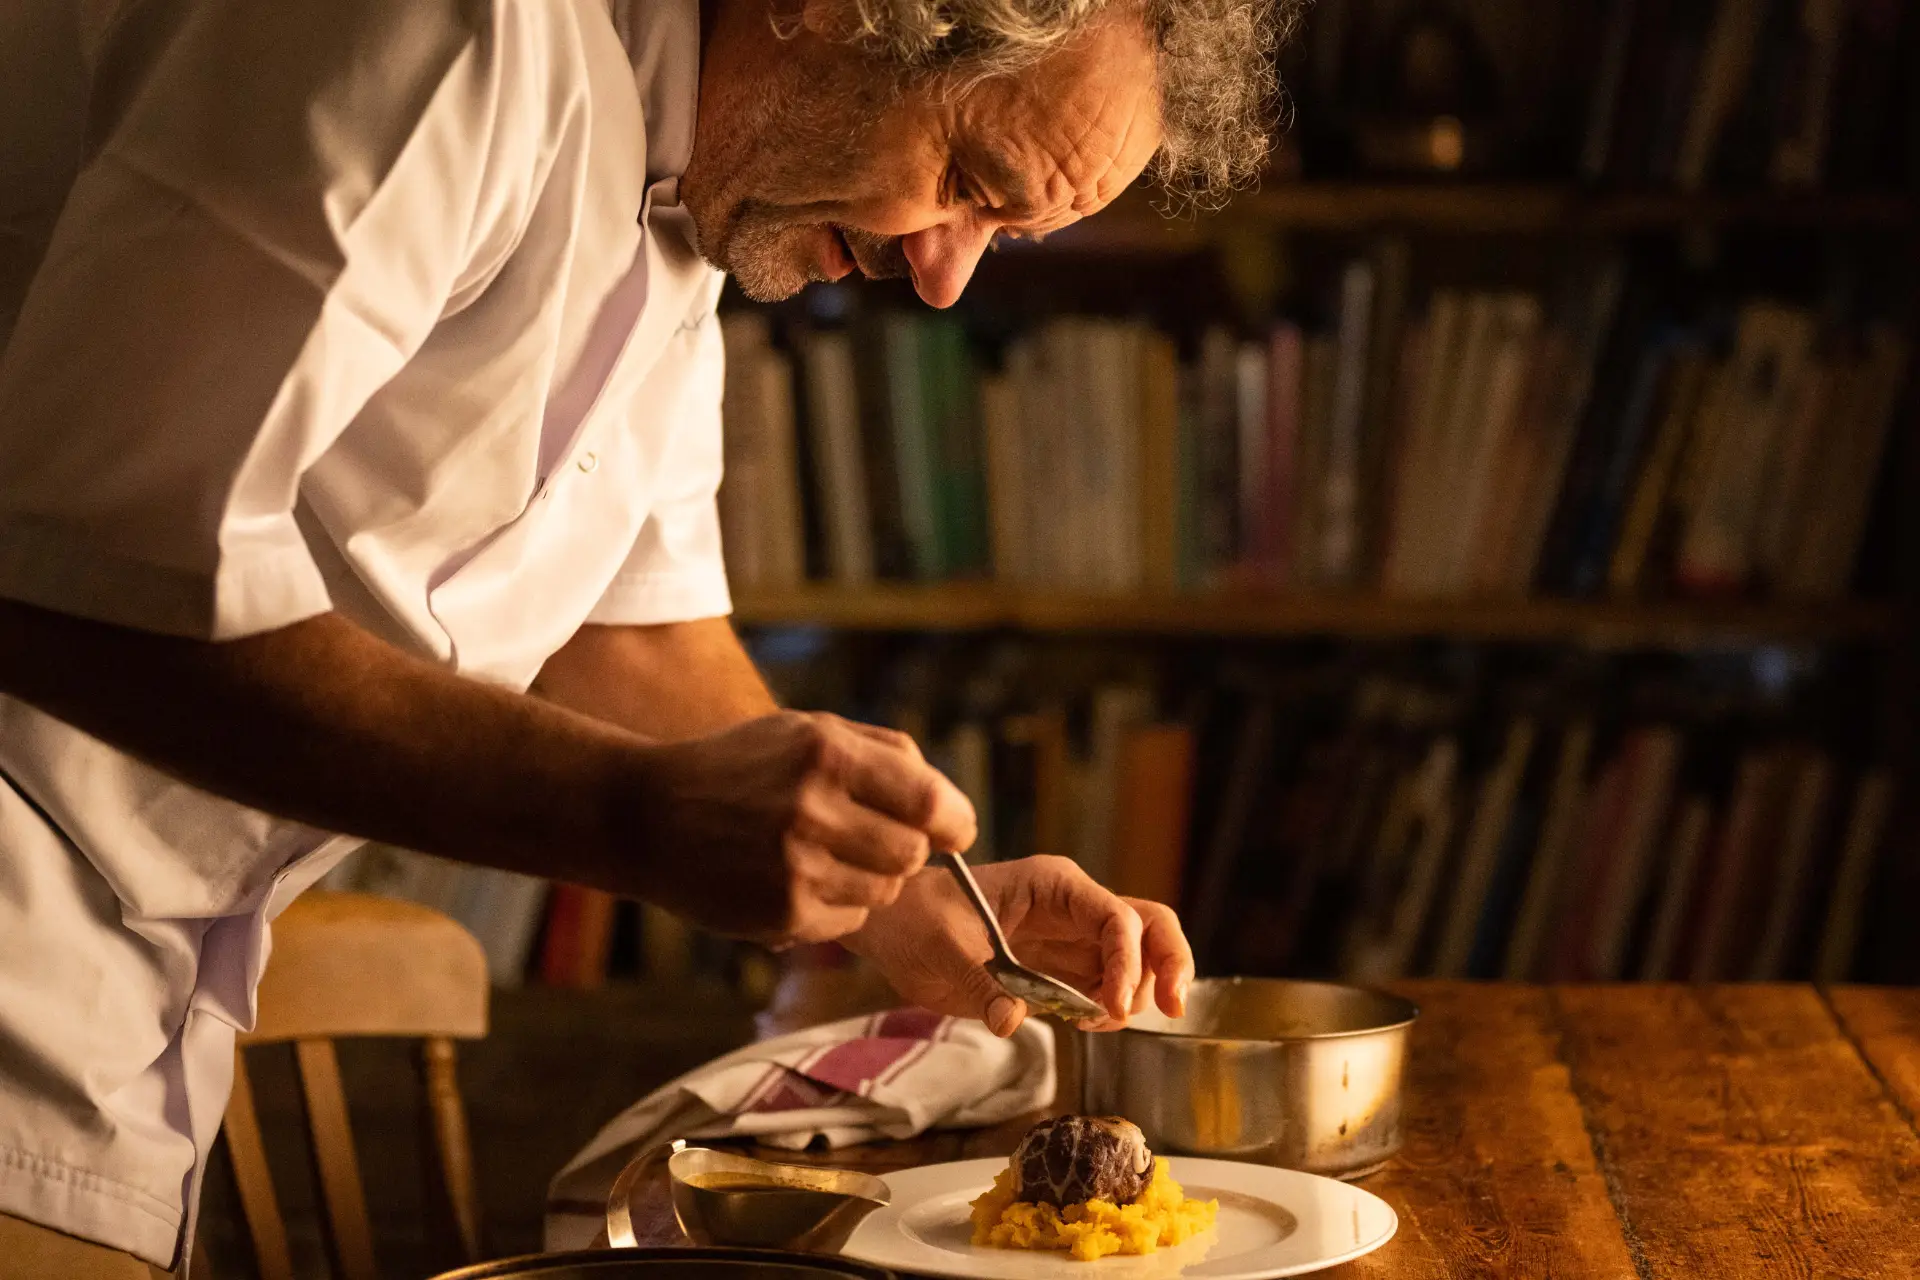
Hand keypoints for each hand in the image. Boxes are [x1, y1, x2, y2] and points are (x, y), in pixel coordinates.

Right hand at [629, 712, 975, 945]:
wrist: (646, 814)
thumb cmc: (739, 767)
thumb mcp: (806, 730)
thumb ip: (884, 752)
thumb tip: (946, 803)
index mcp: (828, 753)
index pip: (930, 800)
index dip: (956, 821)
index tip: (954, 831)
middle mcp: (813, 808)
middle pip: (913, 853)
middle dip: (907, 850)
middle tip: (875, 840)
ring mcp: (796, 865)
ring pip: (886, 891)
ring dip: (871, 879)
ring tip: (826, 856)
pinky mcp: (782, 912)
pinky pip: (849, 920)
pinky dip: (837, 905)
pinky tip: (798, 880)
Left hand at [844, 854, 1194, 1037]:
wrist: (895, 928)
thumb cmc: (917, 919)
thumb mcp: (941, 947)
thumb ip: (979, 983)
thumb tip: (1012, 1021)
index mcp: (1053, 886)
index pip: (1116, 916)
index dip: (1127, 961)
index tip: (1113, 1007)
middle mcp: (1074, 909)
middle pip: (1149, 927)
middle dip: (1170, 964)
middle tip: (1174, 1008)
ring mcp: (1072, 940)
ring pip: (1137, 961)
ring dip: (1135, 995)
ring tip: (1092, 1021)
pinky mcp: (1062, 972)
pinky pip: (1106, 989)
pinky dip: (1110, 1011)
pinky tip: (1085, 1023)